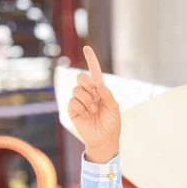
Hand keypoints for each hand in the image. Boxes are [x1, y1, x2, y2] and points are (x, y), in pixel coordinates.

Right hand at [68, 46, 120, 162]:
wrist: (104, 138)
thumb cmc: (111, 123)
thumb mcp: (113, 107)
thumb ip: (107, 94)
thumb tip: (99, 83)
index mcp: (100, 90)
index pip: (95, 72)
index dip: (91, 60)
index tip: (87, 48)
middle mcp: (89, 93)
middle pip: (82, 77)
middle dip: (87, 82)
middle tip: (94, 92)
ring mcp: (80, 100)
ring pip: (77, 89)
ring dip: (87, 99)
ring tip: (94, 109)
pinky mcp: (73, 109)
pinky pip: (73, 101)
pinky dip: (82, 106)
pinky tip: (87, 113)